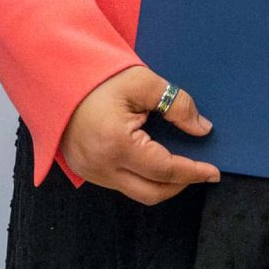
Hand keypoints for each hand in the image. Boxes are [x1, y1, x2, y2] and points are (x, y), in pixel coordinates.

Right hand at [58, 66, 219, 204]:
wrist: (55, 75)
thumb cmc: (96, 76)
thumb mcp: (142, 82)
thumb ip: (177, 105)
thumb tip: (202, 128)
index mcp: (116, 144)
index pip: (165, 170)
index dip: (193, 172)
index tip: (213, 172)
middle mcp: (101, 166)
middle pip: (152, 192)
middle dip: (180, 184)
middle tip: (200, 171)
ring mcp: (90, 172)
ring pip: (136, 191)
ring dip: (160, 182)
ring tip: (178, 164)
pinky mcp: (84, 170)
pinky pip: (120, 184)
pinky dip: (141, 177)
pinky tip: (152, 160)